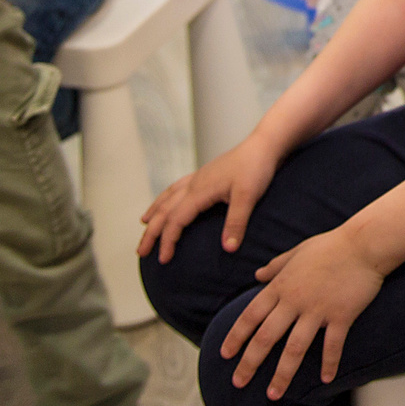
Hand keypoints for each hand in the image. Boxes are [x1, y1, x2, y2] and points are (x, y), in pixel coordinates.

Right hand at [140, 134, 282, 262]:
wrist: (263, 145)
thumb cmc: (256, 169)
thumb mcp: (248, 197)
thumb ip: (236, 222)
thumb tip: (228, 249)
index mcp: (200, 191)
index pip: (176, 220)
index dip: (167, 241)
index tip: (163, 260)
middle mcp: (194, 184)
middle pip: (164, 210)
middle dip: (151, 232)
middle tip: (141, 252)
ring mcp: (198, 177)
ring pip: (168, 197)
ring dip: (155, 212)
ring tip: (144, 225)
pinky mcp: (206, 174)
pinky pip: (177, 187)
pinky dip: (167, 197)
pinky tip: (167, 200)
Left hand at [223, 226, 387, 397]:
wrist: (365, 244)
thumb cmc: (331, 246)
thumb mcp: (297, 252)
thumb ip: (275, 266)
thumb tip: (257, 274)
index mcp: (281, 286)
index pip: (251, 316)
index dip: (236, 337)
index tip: (224, 355)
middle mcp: (295, 301)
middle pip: (266, 337)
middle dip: (249, 363)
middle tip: (238, 383)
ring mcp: (318, 310)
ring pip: (294, 349)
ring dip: (282, 374)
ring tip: (273, 394)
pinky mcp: (341, 316)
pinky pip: (332, 345)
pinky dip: (329, 364)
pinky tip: (326, 380)